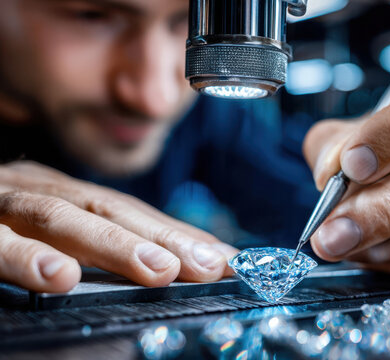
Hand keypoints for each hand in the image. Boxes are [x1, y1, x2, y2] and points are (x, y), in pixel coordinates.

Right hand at [0, 161, 237, 291]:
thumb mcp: (49, 232)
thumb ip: (96, 250)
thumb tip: (165, 271)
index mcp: (64, 195)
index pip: (133, 212)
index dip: (181, 234)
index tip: (229, 260)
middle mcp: (39, 190)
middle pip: (109, 209)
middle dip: (163, 238)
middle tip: (211, 265)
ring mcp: (1, 202)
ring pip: (60, 216)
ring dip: (112, 244)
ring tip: (159, 270)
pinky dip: (23, 257)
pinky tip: (59, 278)